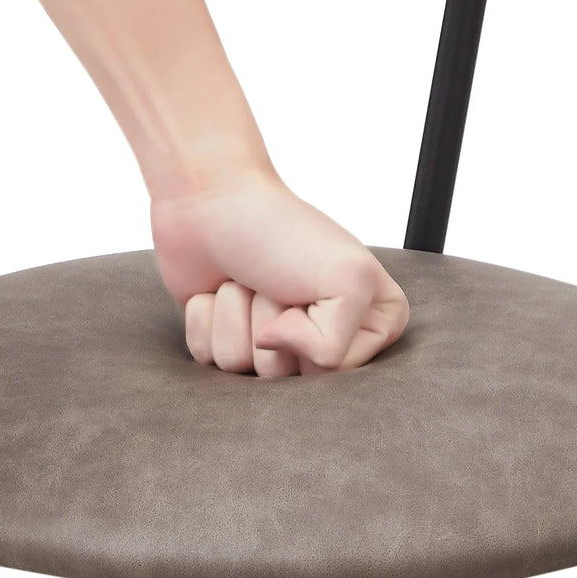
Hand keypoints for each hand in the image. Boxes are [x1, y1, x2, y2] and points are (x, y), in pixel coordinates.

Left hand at [150, 166, 409, 377]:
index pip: (339, 374)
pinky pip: (209, 360)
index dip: (317, 334)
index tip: (314, 287)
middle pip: (289, 380)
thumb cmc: (283, 230)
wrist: (212, 198)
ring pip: (244, 370)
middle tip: (277, 281)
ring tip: (247, 278)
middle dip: (274, 324)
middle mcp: (322, 337)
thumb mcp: (348, 281)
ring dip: (236, 317)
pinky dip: (206, 320)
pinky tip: (214, 288)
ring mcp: (270, 342)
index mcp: (370, 323)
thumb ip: (336, 346)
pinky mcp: (224, 338)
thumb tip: (270, 352)